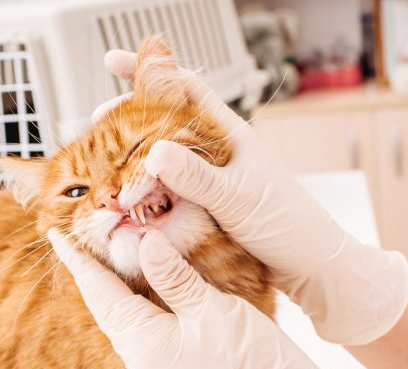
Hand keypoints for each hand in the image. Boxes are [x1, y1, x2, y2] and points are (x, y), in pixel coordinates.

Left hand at [49, 227, 405, 368]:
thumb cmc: (251, 355)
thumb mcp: (210, 307)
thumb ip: (172, 275)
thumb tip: (143, 242)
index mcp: (143, 344)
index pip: (100, 293)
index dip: (79, 262)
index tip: (56, 236)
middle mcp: (138, 362)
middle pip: (106, 308)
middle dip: (93, 273)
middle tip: (79, 238)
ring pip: (122, 321)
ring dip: (113, 289)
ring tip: (105, 257)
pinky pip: (139, 333)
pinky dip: (134, 306)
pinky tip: (140, 288)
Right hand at [93, 50, 407, 345]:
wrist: (311, 267)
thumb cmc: (288, 226)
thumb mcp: (238, 198)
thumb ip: (197, 177)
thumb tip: (155, 152)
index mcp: (229, 136)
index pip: (185, 90)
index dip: (150, 71)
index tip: (113, 61)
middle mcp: (218, 154)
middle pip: (164, 124)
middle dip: (128, 120)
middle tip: (97, 123)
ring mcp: (212, 181)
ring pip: (163, 161)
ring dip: (133, 160)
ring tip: (105, 166)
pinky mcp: (209, 209)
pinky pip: (169, 194)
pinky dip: (147, 194)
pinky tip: (129, 202)